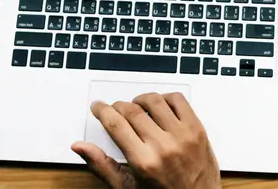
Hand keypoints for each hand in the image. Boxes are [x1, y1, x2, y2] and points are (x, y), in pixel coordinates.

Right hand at [71, 92, 220, 188]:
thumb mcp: (127, 187)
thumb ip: (102, 165)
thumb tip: (79, 146)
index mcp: (143, 162)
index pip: (116, 125)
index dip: (103, 111)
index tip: (98, 107)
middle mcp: (163, 146)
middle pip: (133, 111)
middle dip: (118, 106)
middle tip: (114, 109)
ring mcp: (182, 135)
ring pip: (155, 101)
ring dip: (140, 99)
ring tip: (135, 106)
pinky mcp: (197, 129)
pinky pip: (179, 100)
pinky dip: (166, 97)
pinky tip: (160, 105)